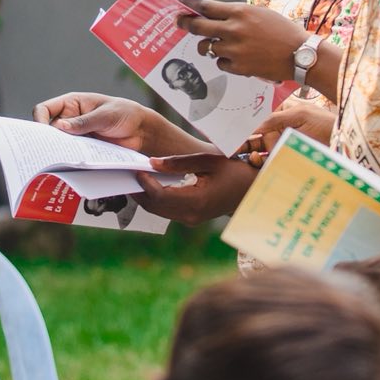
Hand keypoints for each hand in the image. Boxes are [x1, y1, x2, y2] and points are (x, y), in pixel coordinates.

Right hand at [33, 93, 200, 159]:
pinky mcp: (83, 149)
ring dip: (58, 153)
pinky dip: (69, 161)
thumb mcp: (105, 116)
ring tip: (58, 162)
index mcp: (71, 104)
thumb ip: (84, 122)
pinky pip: (71, 155)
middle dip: (45, 140)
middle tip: (45, 152)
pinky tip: (71, 167)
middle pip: (47, 130)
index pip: (44, 109)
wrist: (142, 131)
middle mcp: (70, 120)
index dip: (39, 120)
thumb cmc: (125, 114)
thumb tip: (60, 126)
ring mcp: (76, 136)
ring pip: (58, 145)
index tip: (42, 132)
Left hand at [131, 151, 256, 224]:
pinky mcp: (190, 218)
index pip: (160, 196)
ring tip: (135, 176)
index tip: (135, 167)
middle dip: (138, 190)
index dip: (144, 183)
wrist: (253, 190)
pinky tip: (150, 183)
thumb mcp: (208, 160)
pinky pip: (166, 210)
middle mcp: (190, 215)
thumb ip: (179, 163)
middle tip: (126, 171)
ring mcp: (190, 219)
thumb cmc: (234, 171)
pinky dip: (155, 198)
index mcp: (196, 201)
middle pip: (154, 206)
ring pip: (158, 210)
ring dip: (145, 195)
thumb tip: (152, 162)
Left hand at [176, 0, 309, 82]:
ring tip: (213, 45)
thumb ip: (236, 14)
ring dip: (208, 46)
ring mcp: (234, 50)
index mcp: (240, 12)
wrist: (299, 54)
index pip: (206, 7)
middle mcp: (233, 30)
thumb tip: (213, 15)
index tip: (182, 5)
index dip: (191, 5)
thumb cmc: (281, 30)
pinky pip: (220, 62)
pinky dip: (224, 60)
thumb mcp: (259, 13)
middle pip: (198, 27)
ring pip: (207, 47)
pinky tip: (236, 58)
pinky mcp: (238, 67)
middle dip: (185, 24)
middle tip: (180, 22)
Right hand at [234, 97, 334, 166]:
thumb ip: (274, 119)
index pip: (257, 119)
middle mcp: (278, 129)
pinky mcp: (287, 158)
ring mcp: (282, 144)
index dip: (243, 125)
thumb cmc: (324, 122)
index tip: (230, 132)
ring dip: (251, 153)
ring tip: (249, 156)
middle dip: (242, 142)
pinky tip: (258, 160)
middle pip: (255, 136)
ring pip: (259, 150)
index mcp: (280, 114)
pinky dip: (261, 162)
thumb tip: (253, 127)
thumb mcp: (299, 114)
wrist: (345, 140)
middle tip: (229, 149)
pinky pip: (269, 161)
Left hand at [343, 196, 379, 335]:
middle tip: (358, 286)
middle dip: (353, 290)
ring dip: (372, 309)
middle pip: (351, 295)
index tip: (342, 267)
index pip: (341, 271)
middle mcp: (377, 293)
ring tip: (378, 305)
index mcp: (376, 268)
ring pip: (370, 314)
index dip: (341, 269)